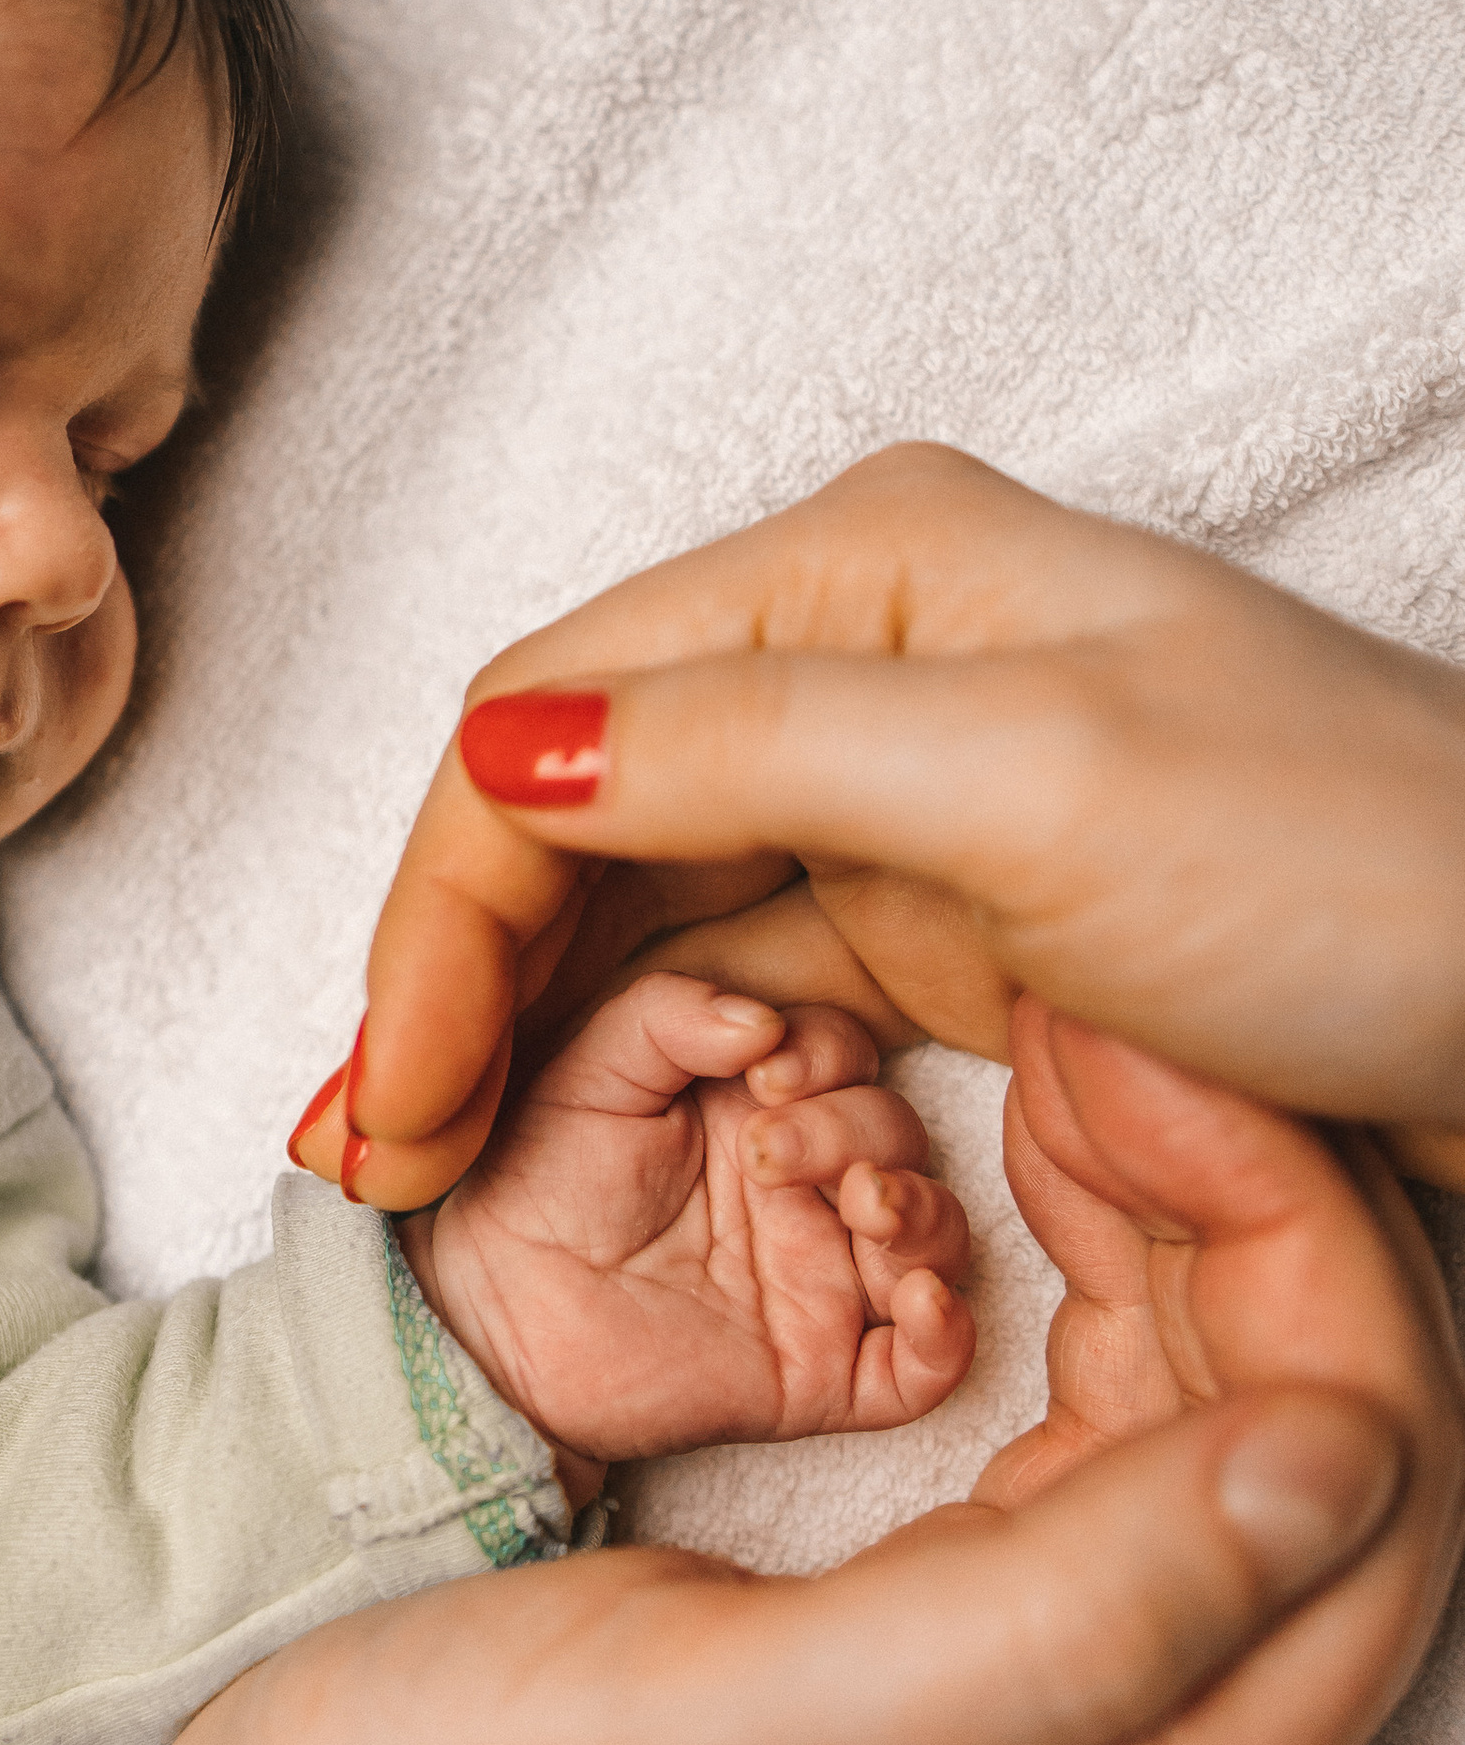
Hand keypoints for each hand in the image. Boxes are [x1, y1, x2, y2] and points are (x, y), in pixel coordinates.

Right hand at [29, 1028, 1462, 1744]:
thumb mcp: (745, 1732)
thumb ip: (1068, 1619)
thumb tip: (1346, 1449)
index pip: (1360, 1489)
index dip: (1300, 1240)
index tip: (1152, 1048)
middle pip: (1335, 1458)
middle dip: (1260, 1214)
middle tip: (1106, 1019)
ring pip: (1249, 1438)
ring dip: (1193, 1239)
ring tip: (1072, 1057)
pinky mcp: (998, 1697)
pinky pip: (1144, 1458)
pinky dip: (1120, 1300)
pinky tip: (1044, 1185)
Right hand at [285, 442, 1464, 1207]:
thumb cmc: (1364, 867)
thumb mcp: (1040, 784)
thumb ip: (755, 747)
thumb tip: (504, 753)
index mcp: (856, 574)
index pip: (548, 720)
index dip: (439, 910)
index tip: (397, 1095)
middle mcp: (852, 658)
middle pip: (566, 807)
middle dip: (451, 975)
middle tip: (380, 1164)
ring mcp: (899, 788)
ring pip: (632, 899)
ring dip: (521, 1022)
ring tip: (434, 1171)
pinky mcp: (946, 915)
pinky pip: (734, 970)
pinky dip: (638, 1050)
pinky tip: (569, 1134)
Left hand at [404, 974, 970, 1503]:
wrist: (487, 1309)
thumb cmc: (536, 1179)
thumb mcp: (589, 1072)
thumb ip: (668, 1017)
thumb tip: (764, 1022)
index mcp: (763, 1106)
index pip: (851, 1059)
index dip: (831, 1056)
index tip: (767, 1075)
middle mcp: (810, 1190)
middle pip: (899, 1141)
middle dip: (857, 1135)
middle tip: (772, 1155)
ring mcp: (823, 1282)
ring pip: (936, 1240)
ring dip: (921, 1215)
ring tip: (864, 1207)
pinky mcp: (821, 1375)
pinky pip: (925, 1367)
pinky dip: (948, 1333)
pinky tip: (919, 1298)